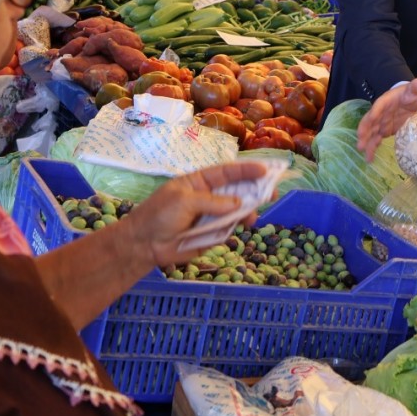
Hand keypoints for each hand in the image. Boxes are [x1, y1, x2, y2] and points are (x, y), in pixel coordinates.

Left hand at [124, 162, 266, 266]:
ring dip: (248, 211)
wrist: (144, 245)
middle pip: (238, 190)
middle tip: (272, 192)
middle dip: (256, 190)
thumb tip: (238, 203)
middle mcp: (209, 197)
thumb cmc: (159, 215)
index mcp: (200, 182)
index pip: (227, 172)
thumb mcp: (184, 201)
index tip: (265, 170)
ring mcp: (212, 215)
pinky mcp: (212, 234)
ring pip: (237, 211)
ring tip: (253, 218)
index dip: (246, 170)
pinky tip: (242, 227)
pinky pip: (230, 228)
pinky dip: (237, 227)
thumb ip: (213, 201)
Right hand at [357, 79, 416, 160]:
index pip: (379, 105)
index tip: (372, 118)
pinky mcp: (384, 131)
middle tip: (360, 140)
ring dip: (366, 141)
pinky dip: (372, 148)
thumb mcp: (415, 90)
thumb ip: (416, 87)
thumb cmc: (411, 94)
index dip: (376, 111)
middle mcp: (380, 112)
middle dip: (365, 130)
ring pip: (371, 132)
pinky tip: (370, 158)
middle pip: (370, 120)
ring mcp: (381, 123)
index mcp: (386, 101)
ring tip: (362, 151)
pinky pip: (376, 140)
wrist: (410, 100)